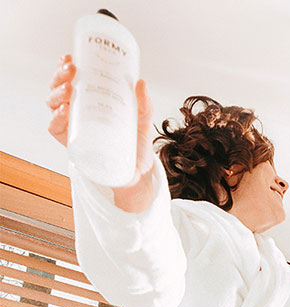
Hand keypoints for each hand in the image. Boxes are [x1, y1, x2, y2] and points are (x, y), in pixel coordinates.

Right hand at [46, 54, 155, 185]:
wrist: (136, 173)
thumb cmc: (134, 145)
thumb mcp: (141, 121)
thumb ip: (144, 104)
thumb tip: (141, 82)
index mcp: (89, 103)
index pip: (71, 82)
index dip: (65, 68)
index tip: (69, 57)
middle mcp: (77, 114)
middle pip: (58, 90)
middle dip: (60, 76)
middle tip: (71, 69)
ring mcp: (73, 128)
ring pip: (53, 105)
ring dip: (57, 93)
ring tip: (69, 88)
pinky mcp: (71, 144)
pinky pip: (56, 128)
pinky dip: (57, 118)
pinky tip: (65, 110)